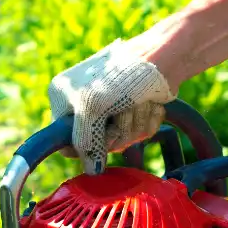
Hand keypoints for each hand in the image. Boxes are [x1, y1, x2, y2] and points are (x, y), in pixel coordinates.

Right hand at [48, 39, 175, 173]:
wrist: (163, 55)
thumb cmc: (122, 77)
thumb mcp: (92, 109)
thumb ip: (86, 142)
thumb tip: (91, 171)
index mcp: (64, 97)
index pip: (65, 140)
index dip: (84, 148)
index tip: (100, 141)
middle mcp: (85, 103)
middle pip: (99, 144)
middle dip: (118, 131)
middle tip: (123, 111)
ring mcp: (112, 108)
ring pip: (123, 139)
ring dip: (136, 123)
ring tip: (139, 101)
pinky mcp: (135, 110)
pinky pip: (140, 132)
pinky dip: (148, 119)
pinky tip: (150, 103)